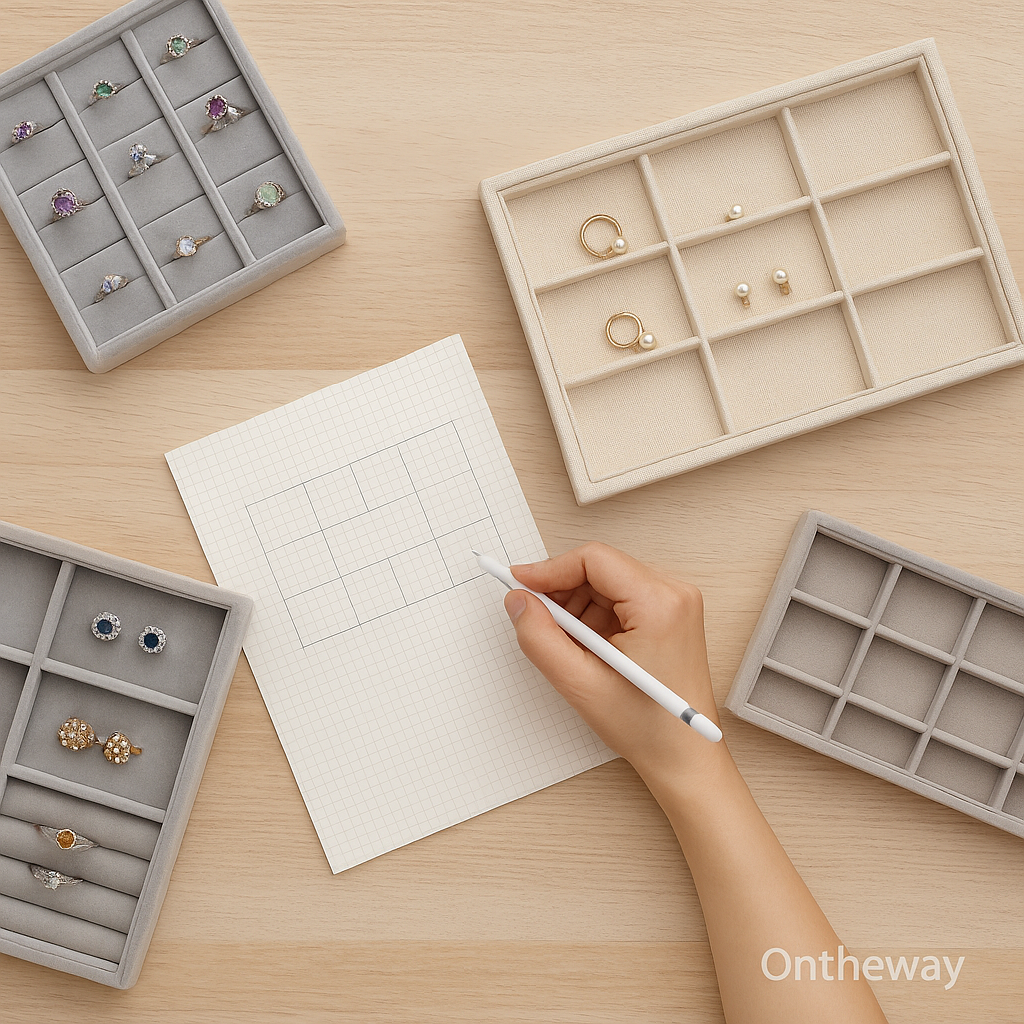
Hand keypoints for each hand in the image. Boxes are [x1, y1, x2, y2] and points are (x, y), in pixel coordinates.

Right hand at [504, 542, 731, 793]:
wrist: (683, 755)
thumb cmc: (646, 726)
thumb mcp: (580, 684)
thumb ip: (540, 637)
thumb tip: (518, 600)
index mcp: (659, 604)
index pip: (593, 559)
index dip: (549, 568)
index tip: (518, 583)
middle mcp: (674, 593)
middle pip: (600, 567)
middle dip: (561, 590)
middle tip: (535, 617)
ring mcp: (675, 603)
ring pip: (606, 582)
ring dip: (577, 606)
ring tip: (568, 645)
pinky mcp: (670, 615)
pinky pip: (620, 598)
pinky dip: (594, 616)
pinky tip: (587, 647)